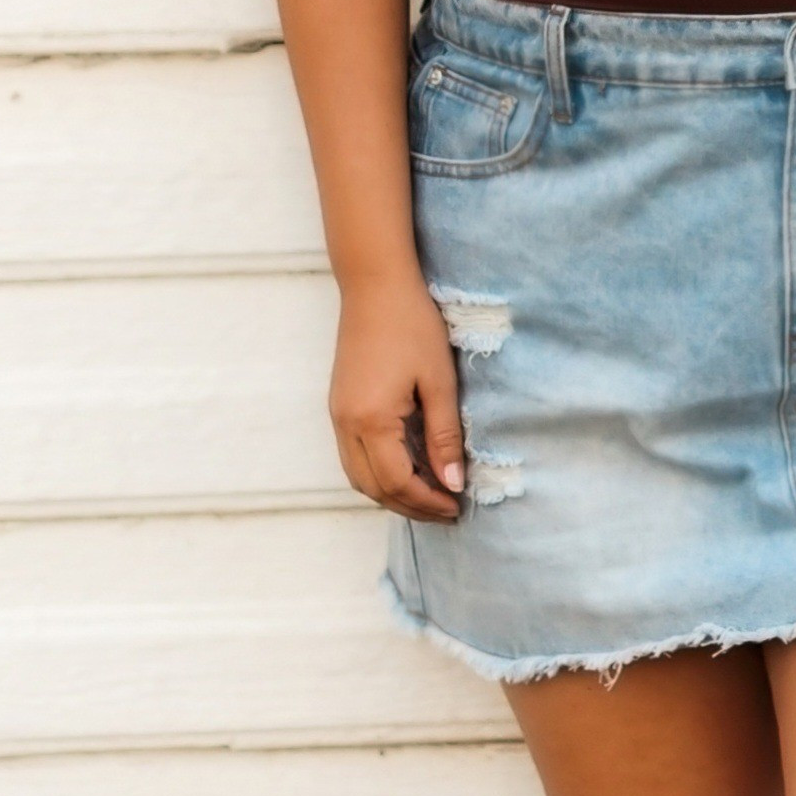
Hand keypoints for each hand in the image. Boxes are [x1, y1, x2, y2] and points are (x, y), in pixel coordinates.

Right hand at [330, 272, 467, 521]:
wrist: (375, 285)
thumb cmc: (413, 325)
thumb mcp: (438, 382)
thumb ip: (445, 436)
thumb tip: (454, 483)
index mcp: (371, 420)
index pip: (398, 482)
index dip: (428, 501)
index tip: (457, 507)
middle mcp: (346, 424)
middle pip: (373, 488)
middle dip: (410, 506)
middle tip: (447, 510)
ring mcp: (337, 416)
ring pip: (359, 477)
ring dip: (392, 493)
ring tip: (430, 495)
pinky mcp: (338, 406)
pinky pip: (353, 457)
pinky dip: (379, 474)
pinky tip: (408, 469)